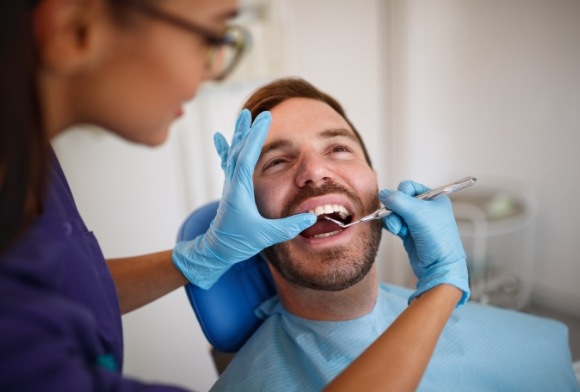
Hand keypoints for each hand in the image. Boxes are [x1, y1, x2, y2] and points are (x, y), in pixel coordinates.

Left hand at [173, 110, 315, 288]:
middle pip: (239, 150)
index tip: (263, 119)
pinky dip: (226, 148)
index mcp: (239, 191)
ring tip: (243, 117)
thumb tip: (311, 218)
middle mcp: (232, 184)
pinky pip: (228, 162)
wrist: (216, 250)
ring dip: (240, 135)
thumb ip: (289, 227)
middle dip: (248, 130)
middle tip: (257, 113)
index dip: (255, 137)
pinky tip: (220, 138)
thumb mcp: (265, 236)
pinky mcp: (231, 189)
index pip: (246, 157)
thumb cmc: (238, 242)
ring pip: (233, 153)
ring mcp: (230, 185)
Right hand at [379, 180, 469, 305]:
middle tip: (400, 221)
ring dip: (393, 220)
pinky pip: (394, 223)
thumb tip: (383, 193)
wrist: (439, 265)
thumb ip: (397, 200)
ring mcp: (416, 221)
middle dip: (395, 210)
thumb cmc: (436, 238)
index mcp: (434, 198)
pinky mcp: (409, 232)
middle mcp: (425, 208)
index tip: (402, 205)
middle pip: (399, 200)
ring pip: (394, 212)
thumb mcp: (417, 213)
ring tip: (400, 230)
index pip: (409, 187)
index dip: (401, 194)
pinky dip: (393, 226)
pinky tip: (398, 233)